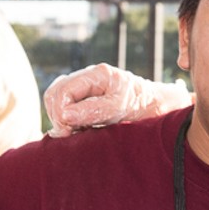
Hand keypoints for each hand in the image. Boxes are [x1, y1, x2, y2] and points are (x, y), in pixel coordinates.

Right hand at [43, 63, 190, 136]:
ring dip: (60, 119)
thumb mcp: (119, 110)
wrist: (154, 107)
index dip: (60, 113)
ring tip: (75, 131)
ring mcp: (83, 86)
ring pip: (54, 100)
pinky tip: (76, 128)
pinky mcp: (82, 97)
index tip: (69, 132)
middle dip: (57, 116)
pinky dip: (64, 119)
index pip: (62, 90)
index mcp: (97, 75)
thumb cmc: (141, 108)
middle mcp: (87, 76)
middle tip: (70, 134)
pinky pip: (62, 105)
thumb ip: (93, 110)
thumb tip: (65, 115)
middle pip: (54, 93)